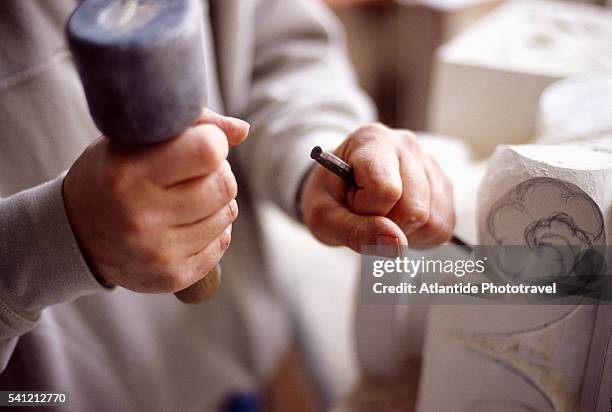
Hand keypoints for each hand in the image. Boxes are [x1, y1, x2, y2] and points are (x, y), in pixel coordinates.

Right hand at [63, 109, 248, 292]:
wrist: (76, 235)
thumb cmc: (113, 174)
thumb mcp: (134, 140)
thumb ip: (192, 124)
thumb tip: (243, 130)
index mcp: (129, 175)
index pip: (209, 151)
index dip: (212, 142)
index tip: (200, 144)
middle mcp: (143, 218)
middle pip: (224, 185)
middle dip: (217, 172)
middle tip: (195, 172)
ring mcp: (159, 253)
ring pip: (227, 214)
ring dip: (216, 201)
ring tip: (186, 197)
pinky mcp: (172, 278)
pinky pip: (221, 243)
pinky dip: (212, 229)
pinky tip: (185, 223)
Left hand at [301, 123, 453, 253]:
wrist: (339, 186)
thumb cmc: (329, 197)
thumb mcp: (323, 217)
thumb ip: (355, 232)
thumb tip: (397, 244)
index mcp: (372, 140)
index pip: (386, 190)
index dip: (367, 210)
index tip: (351, 203)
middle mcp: (406, 145)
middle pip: (413, 209)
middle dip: (387, 225)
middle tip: (365, 214)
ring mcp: (430, 164)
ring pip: (432, 220)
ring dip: (404, 232)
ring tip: (382, 216)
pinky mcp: (444, 186)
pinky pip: (443, 226)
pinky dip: (419, 235)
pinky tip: (399, 221)